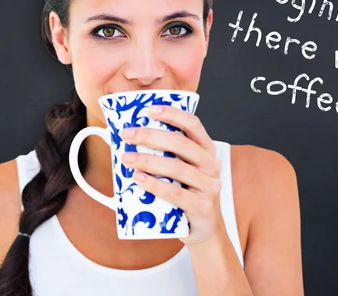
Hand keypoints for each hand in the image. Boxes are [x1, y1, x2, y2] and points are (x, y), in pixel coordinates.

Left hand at [119, 104, 224, 244]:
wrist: (204, 229)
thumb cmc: (186, 193)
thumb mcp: (181, 170)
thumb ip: (165, 154)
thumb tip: (129, 140)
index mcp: (206, 150)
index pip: (193, 124)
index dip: (172, 114)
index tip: (149, 109)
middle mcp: (210, 165)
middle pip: (181, 144)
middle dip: (151, 136)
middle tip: (127, 135)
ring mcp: (208, 187)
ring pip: (177, 168)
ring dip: (148, 161)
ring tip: (126, 158)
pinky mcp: (201, 207)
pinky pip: (175, 193)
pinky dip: (155, 185)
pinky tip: (138, 179)